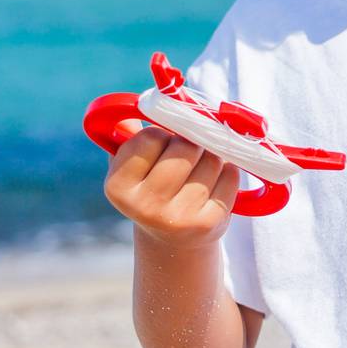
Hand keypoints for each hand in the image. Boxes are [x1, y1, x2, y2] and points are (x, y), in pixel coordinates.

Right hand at [103, 124, 239, 248]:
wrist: (173, 239)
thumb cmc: (155, 189)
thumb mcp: (134, 169)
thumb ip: (131, 138)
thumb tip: (135, 108)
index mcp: (117, 187)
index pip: (150, 136)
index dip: (163, 135)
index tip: (162, 148)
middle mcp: (143, 206)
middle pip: (185, 147)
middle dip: (191, 143)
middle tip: (187, 156)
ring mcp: (176, 218)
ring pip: (211, 159)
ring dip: (212, 157)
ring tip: (199, 173)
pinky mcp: (207, 224)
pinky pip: (230, 176)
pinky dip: (228, 173)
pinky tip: (214, 185)